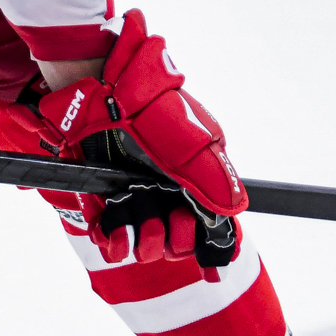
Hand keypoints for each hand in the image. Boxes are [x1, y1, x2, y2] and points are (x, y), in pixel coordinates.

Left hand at [29, 10, 245, 266]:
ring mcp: (134, 197)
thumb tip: (235, 209)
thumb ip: (215, 177)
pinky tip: (116, 231)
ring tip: (136, 213)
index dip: (202, 238)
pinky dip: (116, 240)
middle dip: (174, 238)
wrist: (100, 90)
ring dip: (145, 238)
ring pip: (146, 244)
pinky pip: (111, 239)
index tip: (194, 233)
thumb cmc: (151, 108)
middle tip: (165, 217)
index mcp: (193, 180)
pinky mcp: (103, 201)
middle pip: (177, 242)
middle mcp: (165, 192)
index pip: (205, 226)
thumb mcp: (192, 141)